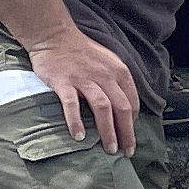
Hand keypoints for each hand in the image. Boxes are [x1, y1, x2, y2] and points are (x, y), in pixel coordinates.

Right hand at [31, 28, 143, 153]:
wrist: (55, 36)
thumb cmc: (82, 52)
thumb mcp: (108, 62)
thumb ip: (117, 82)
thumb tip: (125, 108)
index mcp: (118, 72)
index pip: (131, 102)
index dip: (133, 124)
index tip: (131, 140)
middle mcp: (105, 76)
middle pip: (121, 108)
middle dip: (126, 133)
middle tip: (126, 152)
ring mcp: (84, 79)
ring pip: (102, 108)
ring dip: (107, 131)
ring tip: (109, 149)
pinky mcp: (64, 82)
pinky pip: (72, 104)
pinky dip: (76, 121)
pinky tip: (79, 137)